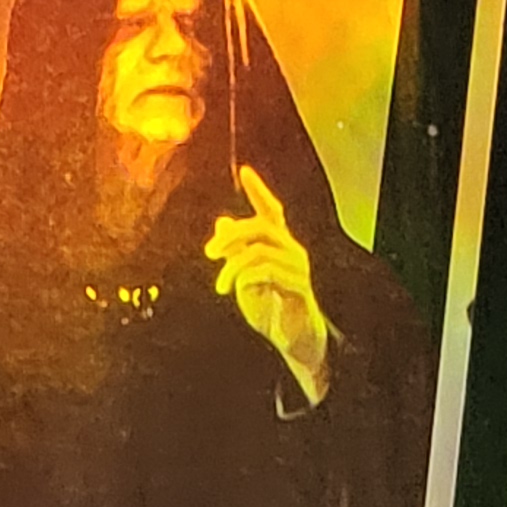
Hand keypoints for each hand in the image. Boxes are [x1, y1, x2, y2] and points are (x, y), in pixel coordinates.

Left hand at [204, 163, 331, 405]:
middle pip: (261, 226)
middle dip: (231, 236)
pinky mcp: (297, 286)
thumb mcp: (245, 276)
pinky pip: (265, 272)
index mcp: (278, 244)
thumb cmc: (269, 304)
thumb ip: (236, 252)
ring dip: (232, 267)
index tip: (245, 170)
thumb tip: (222, 223)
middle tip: (210, 253)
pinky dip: (244, 279)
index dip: (258, 191)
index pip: (271, 210)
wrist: (290, 336)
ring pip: (258, 251)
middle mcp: (291, 250)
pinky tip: (236, 292)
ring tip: (220, 287)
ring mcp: (297, 267)